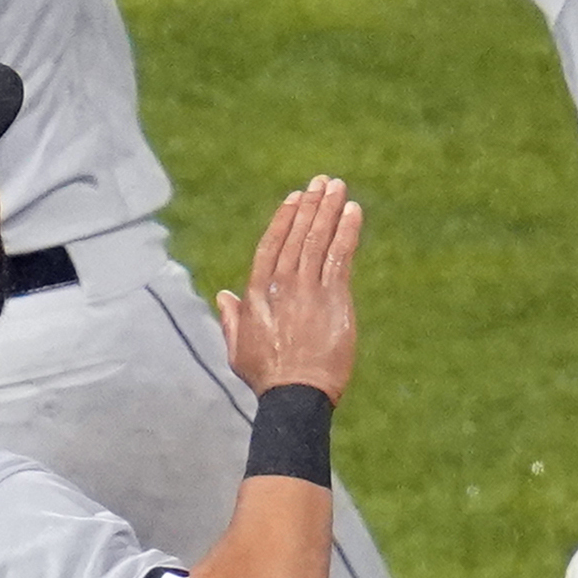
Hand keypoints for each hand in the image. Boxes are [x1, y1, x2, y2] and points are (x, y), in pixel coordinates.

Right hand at [215, 177, 363, 398]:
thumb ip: (232, 319)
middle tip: (322, 182)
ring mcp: (309, 289)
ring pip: (319, 240)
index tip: (294, 198)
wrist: (296, 395)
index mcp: (257, 294)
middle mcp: (282, 285)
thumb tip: (223, 296)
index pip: (271, 246)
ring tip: (338, 187)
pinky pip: (341, 256)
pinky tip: (353, 211)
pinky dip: (347, 231)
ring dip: (329, 210)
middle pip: (297, 236)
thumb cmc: (267, 378)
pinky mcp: (335, 299)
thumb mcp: (237, 349)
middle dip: (311, 206)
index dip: (284, 219)